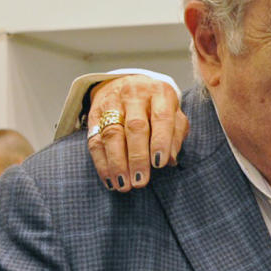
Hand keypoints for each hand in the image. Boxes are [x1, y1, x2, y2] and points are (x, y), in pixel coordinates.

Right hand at [87, 75, 187, 190]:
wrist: (129, 85)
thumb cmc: (158, 108)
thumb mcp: (175, 115)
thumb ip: (176, 135)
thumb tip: (170, 159)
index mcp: (160, 93)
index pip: (161, 117)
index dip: (160, 141)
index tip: (159, 164)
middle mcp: (135, 94)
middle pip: (134, 126)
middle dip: (137, 157)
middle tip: (140, 181)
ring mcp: (112, 102)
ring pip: (112, 133)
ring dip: (117, 163)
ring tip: (124, 185)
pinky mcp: (95, 113)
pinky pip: (95, 139)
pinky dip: (101, 162)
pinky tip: (109, 180)